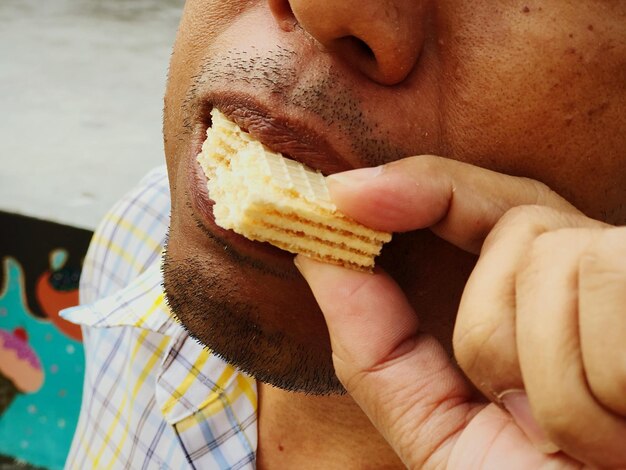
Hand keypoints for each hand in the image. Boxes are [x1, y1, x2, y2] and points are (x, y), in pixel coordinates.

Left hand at [295, 156, 625, 468]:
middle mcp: (607, 276)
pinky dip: (593, 394)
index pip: (486, 205)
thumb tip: (317, 255)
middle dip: (494, 332)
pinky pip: (604, 292)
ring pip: (553, 265)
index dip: (420, 188)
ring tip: (599, 445)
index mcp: (550, 300)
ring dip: (552, 384)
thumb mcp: (441, 432)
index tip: (344, 195)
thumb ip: (376, 347)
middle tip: (527, 418)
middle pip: (518, 230)